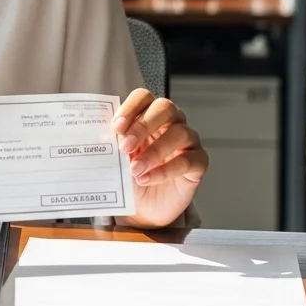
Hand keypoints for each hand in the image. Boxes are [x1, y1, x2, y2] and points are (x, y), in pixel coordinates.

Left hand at [113, 89, 207, 227]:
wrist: (145, 208)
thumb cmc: (132, 175)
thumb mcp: (119, 157)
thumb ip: (115, 142)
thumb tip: (106, 135)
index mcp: (149, 114)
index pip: (144, 97)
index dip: (131, 108)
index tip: (116, 127)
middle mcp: (172, 122)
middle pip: (165, 108)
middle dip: (143, 126)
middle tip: (125, 146)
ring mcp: (188, 141)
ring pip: (179, 133)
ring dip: (154, 151)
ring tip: (134, 169)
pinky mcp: (198, 162)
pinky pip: (187, 160)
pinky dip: (165, 170)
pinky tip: (147, 179)